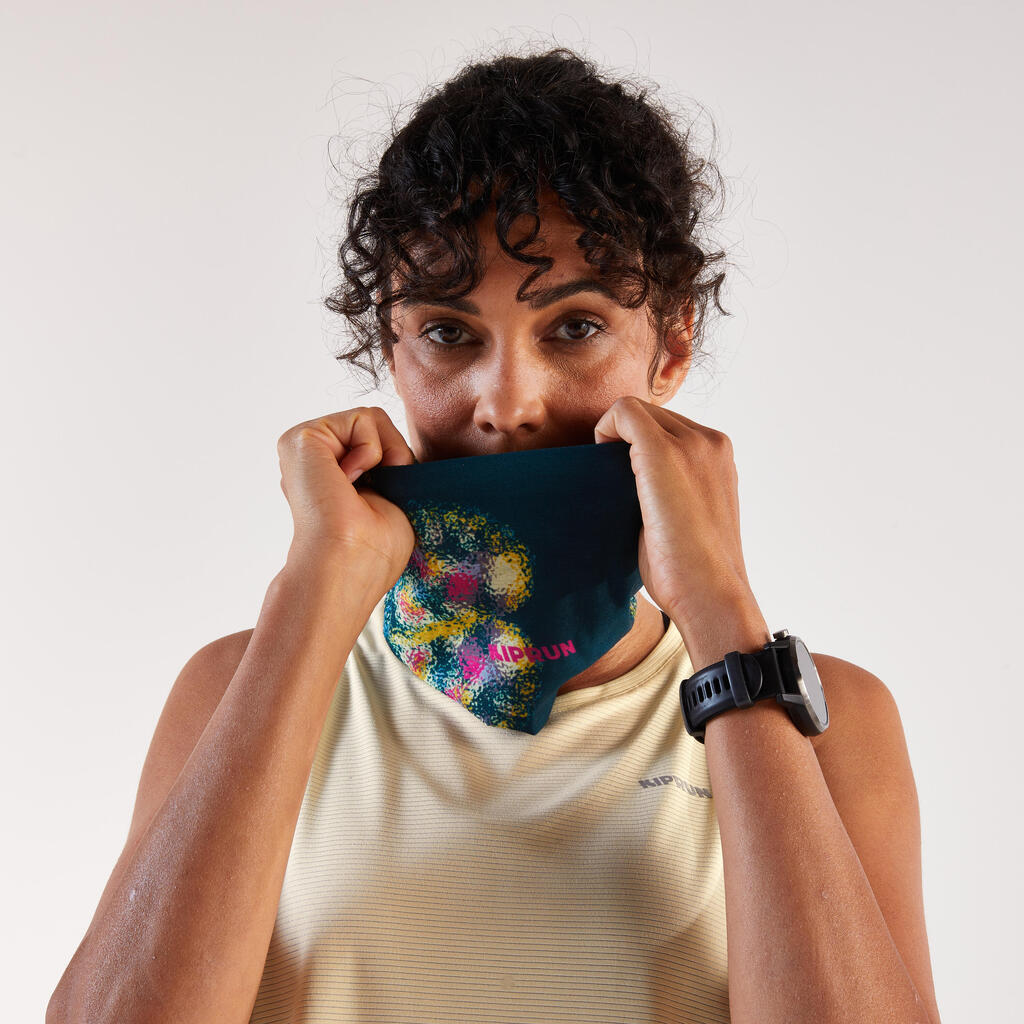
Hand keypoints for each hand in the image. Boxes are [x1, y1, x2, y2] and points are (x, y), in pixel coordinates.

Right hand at [277, 406, 417, 587]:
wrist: (349, 565)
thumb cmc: (374, 550)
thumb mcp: (393, 497)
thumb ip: (390, 466)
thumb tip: (401, 450)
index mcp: (331, 474)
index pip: (380, 442)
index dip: (396, 466)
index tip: (382, 500)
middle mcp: (314, 460)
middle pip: (376, 424)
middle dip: (392, 455)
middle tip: (375, 493)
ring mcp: (305, 448)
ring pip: (371, 417)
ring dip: (384, 454)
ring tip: (358, 489)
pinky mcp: (301, 437)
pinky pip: (362, 417)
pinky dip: (371, 450)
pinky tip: (347, 482)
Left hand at [593, 395, 767, 640]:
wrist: (709, 594)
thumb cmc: (689, 569)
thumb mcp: (685, 515)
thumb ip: (667, 487)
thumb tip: (626, 482)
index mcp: (719, 455)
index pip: (667, 426)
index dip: (636, 446)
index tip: (622, 480)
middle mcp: (711, 441)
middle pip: (650, 415)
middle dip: (624, 440)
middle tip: (610, 482)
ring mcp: (692, 443)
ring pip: (634, 410)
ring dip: (614, 437)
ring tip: (608, 479)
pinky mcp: (664, 452)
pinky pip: (623, 412)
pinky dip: (603, 430)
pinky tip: (598, 461)